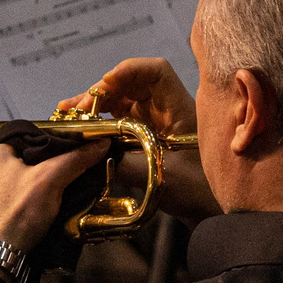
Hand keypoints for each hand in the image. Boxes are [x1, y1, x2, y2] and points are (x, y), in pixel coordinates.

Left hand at [0, 139, 111, 252]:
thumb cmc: (16, 217)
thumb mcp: (51, 182)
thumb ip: (74, 160)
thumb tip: (98, 145)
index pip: (27, 143)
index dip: (47, 155)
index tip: (59, 169)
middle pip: (16, 164)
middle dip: (33, 175)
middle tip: (49, 191)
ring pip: (5, 183)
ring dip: (19, 191)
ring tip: (34, 207)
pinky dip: (6, 206)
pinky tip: (18, 217)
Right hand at [59, 59, 218, 218]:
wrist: (212, 211)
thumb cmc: (198, 190)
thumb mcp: (158, 176)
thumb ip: (123, 163)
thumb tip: (87, 154)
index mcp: (178, 109)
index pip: (156, 72)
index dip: (129, 70)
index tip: (107, 83)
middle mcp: (165, 109)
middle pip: (130, 85)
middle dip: (102, 91)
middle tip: (78, 108)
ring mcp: (155, 122)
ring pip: (121, 101)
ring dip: (96, 105)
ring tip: (69, 113)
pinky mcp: (145, 137)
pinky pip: (119, 120)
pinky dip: (100, 120)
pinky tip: (80, 126)